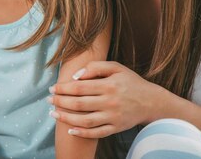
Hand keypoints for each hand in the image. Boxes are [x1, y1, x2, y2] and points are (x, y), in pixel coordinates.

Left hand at [47, 61, 162, 137]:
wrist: (151, 101)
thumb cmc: (130, 82)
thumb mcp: (116, 67)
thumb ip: (96, 67)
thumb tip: (76, 76)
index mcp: (109, 85)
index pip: (80, 87)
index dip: (63, 88)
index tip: (52, 88)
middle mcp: (110, 102)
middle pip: (79, 104)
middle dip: (60, 102)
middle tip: (48, 100)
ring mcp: (113, 117)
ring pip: (84, 120)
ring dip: (66, 118)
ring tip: (54, 114)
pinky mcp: (116, 128)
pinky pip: (96, 133)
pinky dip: (81, 133)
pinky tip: (70, 129)